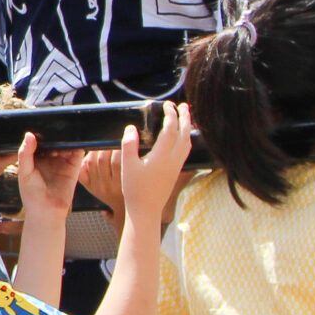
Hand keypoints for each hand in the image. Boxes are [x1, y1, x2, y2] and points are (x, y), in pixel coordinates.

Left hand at [15, 133, 82, 219]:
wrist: (46, 211)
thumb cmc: (31, 194)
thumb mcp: (25, 171)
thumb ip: (26, 153)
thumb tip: (30, 135)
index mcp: (35, 158)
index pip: (39, 141)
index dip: (40, 133)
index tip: (40, 123)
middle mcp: (49, 158)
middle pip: (54, 141)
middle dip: (54, 133)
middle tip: (54, 126)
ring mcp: (62, 162)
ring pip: (66, 144)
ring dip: (65, 138)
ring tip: (63, 135)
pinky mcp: (74, 167)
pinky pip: (77, 153)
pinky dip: (77, 145)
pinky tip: (74, 140)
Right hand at [117, 102, 193, 220]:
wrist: (146, 209)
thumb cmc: (134, 189)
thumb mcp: (126, 165)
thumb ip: (129, 144)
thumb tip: (131, 128)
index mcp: (162, 155)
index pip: (170, 129)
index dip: (170, 115)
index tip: (167, 105)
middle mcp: (173, 159)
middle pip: (184, 133)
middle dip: (185, 117)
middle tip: (184, 105)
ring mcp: (176, 166)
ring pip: (187, 142)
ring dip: (187, 127)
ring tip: (185, 118)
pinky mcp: (176, 171)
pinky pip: (185, 150)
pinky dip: (185, 139)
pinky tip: (181, 138)